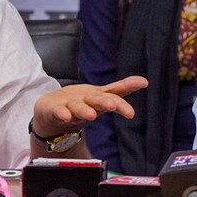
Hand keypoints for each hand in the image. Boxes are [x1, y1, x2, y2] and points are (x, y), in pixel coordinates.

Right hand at [31, 76, 147, 136]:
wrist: (52, 109)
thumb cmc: (80, 102)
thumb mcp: (101, 98)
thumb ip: (120, 90)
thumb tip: (145, 81)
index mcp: (97, 98)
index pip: (112, 97)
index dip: (121, 103)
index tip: (131, 112)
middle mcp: (84, 99)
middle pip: (95, 100)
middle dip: (103, 101)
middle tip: (112, 105)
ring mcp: (68, 104)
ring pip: (77, 107)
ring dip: (83, 110)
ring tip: (91, 114)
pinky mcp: (53, 109)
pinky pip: (58, 111)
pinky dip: (62, 113)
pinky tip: (66, 116)